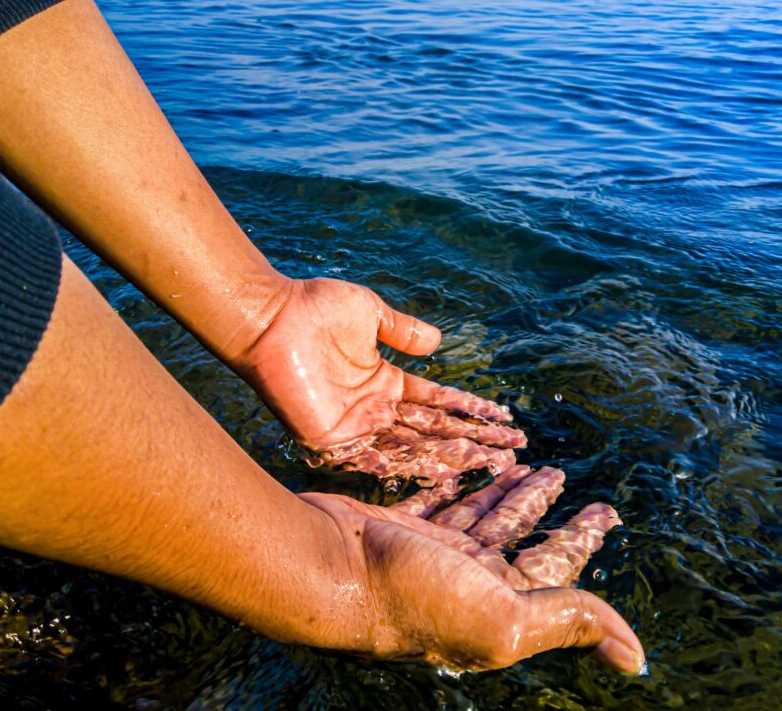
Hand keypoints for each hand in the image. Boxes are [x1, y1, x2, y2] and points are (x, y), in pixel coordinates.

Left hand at [231, 277, 525, 480]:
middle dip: (474, 441)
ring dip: (450, 456)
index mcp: (385, 383)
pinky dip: (400, 465)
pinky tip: (436, 473)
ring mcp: (353, 426)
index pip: (439, 404)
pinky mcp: (329, 438)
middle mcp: (374, 410)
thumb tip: (438, 342)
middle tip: (511, 453)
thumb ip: (403, 330)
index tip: (504, 420)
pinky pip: (368, 458)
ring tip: (487, 463)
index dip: (472, 412)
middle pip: (433, 431)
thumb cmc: (316, 308)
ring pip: (411, 447)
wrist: (270, 317)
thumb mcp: (371, 313)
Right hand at [299, 464, 643, 671]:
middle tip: (562, 476)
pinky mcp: (394, 530)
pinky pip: (431, 503)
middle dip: (543, 508)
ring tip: (524, 464)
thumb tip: (636, 659)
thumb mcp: (504, 617)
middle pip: (517, 538)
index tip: (608, 511)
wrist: (323, 570)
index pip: (555, 568)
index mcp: (497, 605)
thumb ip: (568, 622)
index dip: (583, 538)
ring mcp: (427, 556)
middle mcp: (465, 583)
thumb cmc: (410, 597)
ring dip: (502, 492)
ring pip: (476, 518)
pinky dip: (449, 487)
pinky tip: (463, 469)